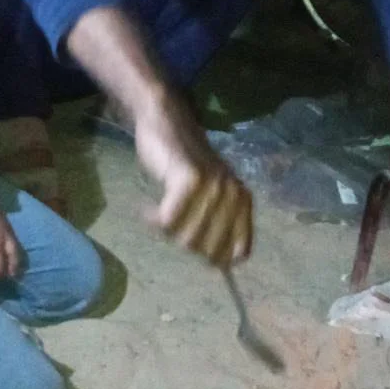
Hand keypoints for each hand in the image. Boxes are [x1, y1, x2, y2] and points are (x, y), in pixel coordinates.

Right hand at [134, 91, 252, 267]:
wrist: (166, 121)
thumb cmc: (184, 163)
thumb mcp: (208, 194)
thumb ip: (216, 225)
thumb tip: (219, 267)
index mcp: (242, 201)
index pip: (239, 250)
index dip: (216, 259)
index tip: (196, 251)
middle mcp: (233, 195)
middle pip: (208, 250)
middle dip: (185, 243)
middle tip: (172, 224)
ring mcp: (213, 187)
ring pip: (187, 238)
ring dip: (167, 232)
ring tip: (159, 214)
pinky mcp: (189, 180)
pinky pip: (168, 221)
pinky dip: (153, 220)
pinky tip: (146, 210)